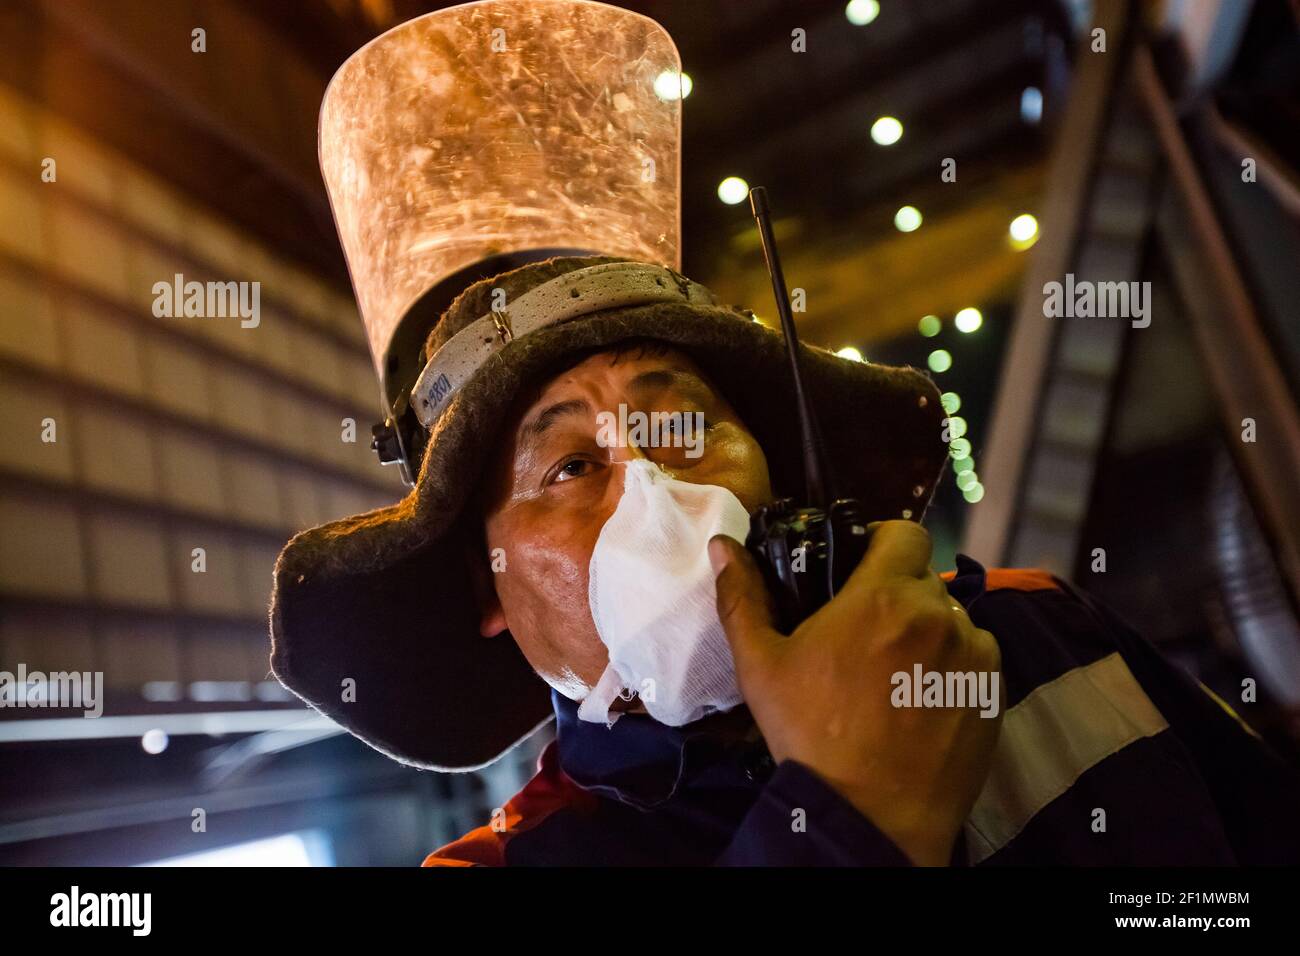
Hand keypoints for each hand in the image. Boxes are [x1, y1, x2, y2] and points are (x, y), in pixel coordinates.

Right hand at [709, 521, 1002, 865]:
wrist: (869, 816)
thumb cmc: (810, 735)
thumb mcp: (761, 666)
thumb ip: (742, 598)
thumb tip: (722, 547)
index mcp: (883, 596)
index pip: (905, 533)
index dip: (884, 543)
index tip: (862, 569)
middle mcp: (938, 615)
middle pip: (924, 582)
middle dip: (898, 598)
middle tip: (867, 635)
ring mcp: (974, 656)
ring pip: (952, 622)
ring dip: (928, 634)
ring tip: (895, 675)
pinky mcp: (993, 694)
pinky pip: (975, 662)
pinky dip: (952, 670)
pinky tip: (921, 703)